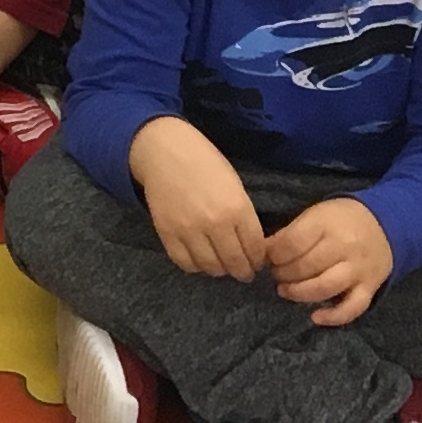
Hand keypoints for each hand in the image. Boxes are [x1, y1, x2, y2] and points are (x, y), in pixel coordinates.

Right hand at [127, 120, 268, 283]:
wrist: (163, 150)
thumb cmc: (204, 162)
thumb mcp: (234, 185)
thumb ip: (243, 216)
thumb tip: (250, 246)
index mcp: (237, 208)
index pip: (255, 249)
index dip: (258, 260)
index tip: (257, 262)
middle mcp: (215, 223)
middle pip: (235, 263)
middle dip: (243, 271)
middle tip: (243, 272)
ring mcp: (189, 229)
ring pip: (211, 267)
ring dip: (220, 270)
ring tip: (221, 265)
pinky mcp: (167, 233)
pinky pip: (185, 262)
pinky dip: (195, 266)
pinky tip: (199, 259)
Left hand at [262, 194, 394, 325]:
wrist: (386, 224)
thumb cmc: (341, 219)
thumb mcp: (315, 214)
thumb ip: (291, 233)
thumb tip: (264, 252)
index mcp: (327, 224)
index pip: (293, 243)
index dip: (274, 254)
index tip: (267, 257)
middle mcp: (344, 247)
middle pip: (307, 266)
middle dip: (284, 273)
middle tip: (275, 274)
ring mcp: (359, 269)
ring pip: (326, 287)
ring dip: (300, 293)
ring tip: (285, 291)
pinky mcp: (370, 287)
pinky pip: (353, 307)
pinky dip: (334, 317)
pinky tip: (315, 317)